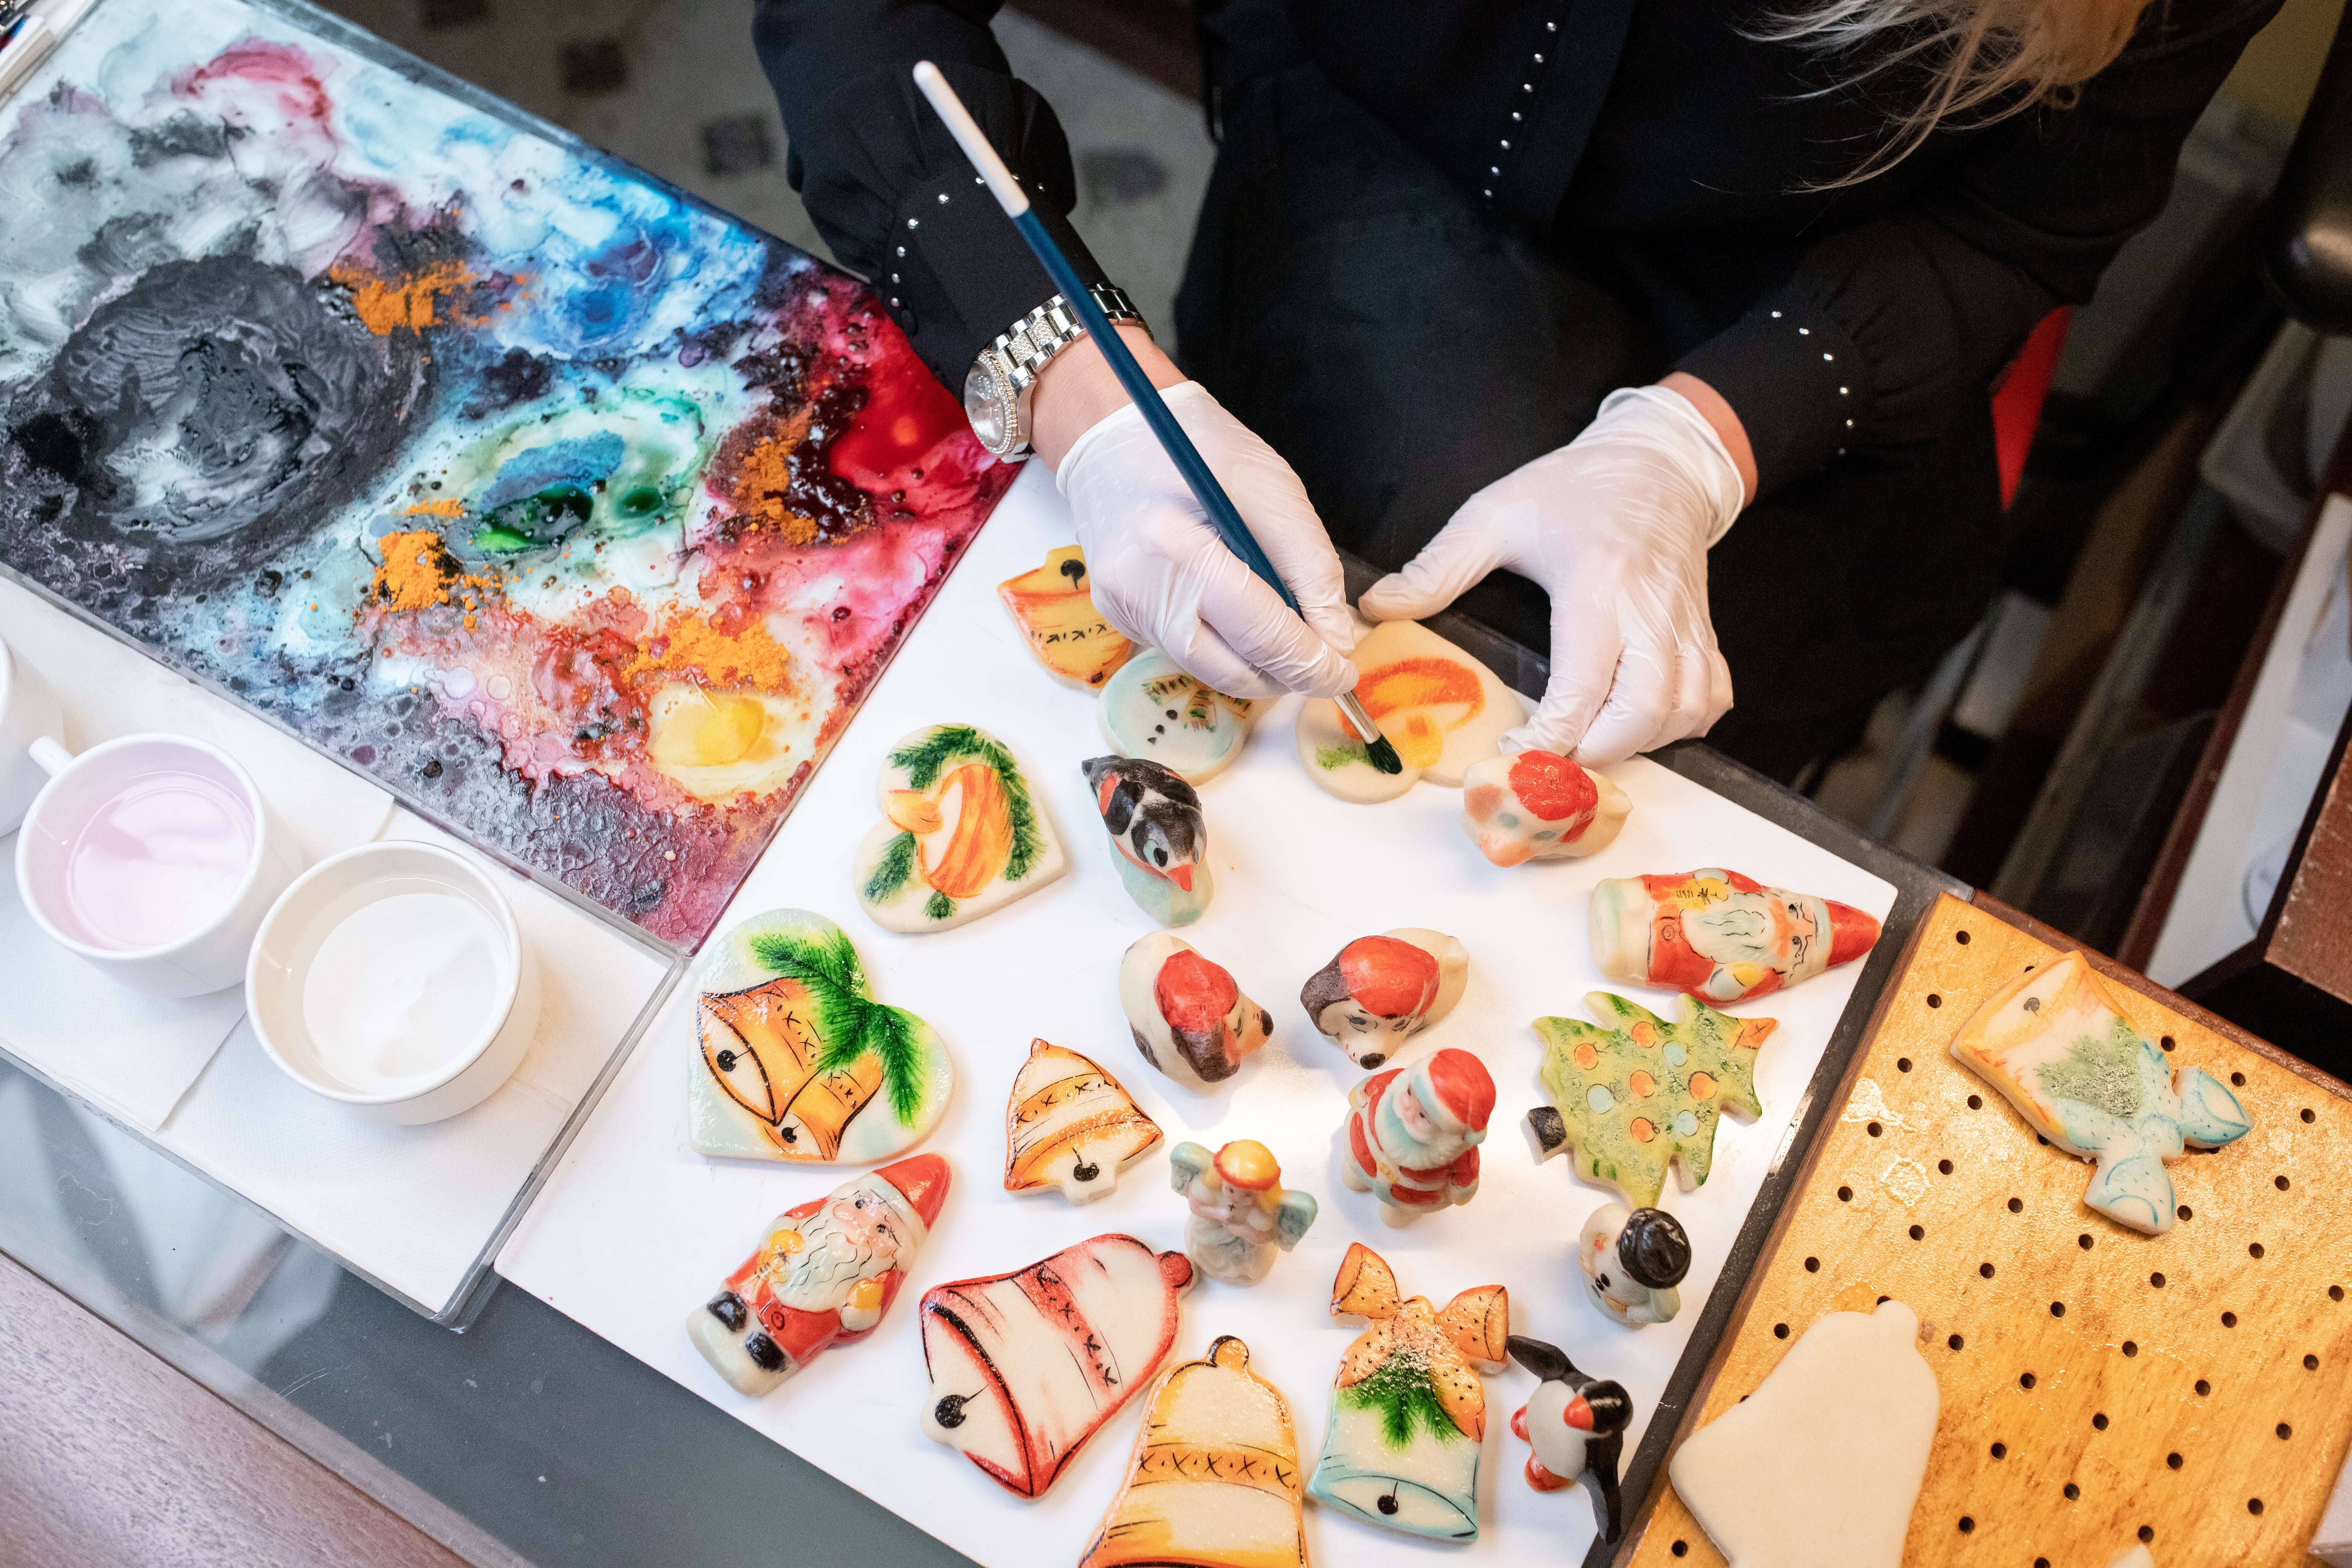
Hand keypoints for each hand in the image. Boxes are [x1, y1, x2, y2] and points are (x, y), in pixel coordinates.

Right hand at [1035, 330, 1355, 699]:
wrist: (1117, 432)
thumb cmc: (1202, 450)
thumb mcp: (1275, 492)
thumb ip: (1311, 570)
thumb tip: (1333, 641)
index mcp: (1179, 549)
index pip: (1261, 634)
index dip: (1311, 664)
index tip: (1344, 674)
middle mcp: (1140, 589)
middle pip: (1232, 669)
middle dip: (1286, 675)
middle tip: (1323, 666)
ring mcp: (1123, 607)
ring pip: (1208, 669)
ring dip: (1254, 665)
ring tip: (1285, 640)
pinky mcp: (1118, 614)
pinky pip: (1182, 650)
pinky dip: (1220, 645)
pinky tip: (1234, 614)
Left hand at [1358, 382, 1749, 765]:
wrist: (1657, 462)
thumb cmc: (1574, 488)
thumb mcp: (1495, 514)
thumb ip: (1438, 567)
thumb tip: (1378, 608)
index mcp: (1597, 584)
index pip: (1583, 685)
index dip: (1551, 734)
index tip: (1515, 751)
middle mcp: (1650, 611)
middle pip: (1642, 713)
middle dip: (1595, 753)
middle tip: (1549, 760)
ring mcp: (1685, 625)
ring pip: (1681, 713)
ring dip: (1637, 745)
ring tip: (1588, 744)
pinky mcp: (1704, 631)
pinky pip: (1711, 698)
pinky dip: (1681, 725)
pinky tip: (1642, 725)